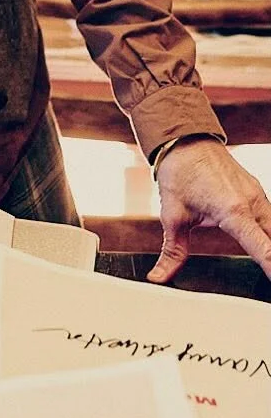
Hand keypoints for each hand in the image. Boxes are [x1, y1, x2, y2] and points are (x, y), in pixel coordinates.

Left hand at [148, 137, 270, 282]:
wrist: (184, 140)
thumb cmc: (178, 173)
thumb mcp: (172, 216)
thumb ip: (172, 252)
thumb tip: (159, 277)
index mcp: (233, 211)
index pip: (263, 249)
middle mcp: (251, 203)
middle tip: (265, 276)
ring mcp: (257, 195)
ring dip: (269, 246)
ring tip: (266, 264)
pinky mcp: (257, 192)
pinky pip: (269, 218)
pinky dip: (268, 234)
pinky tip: (264, 245)